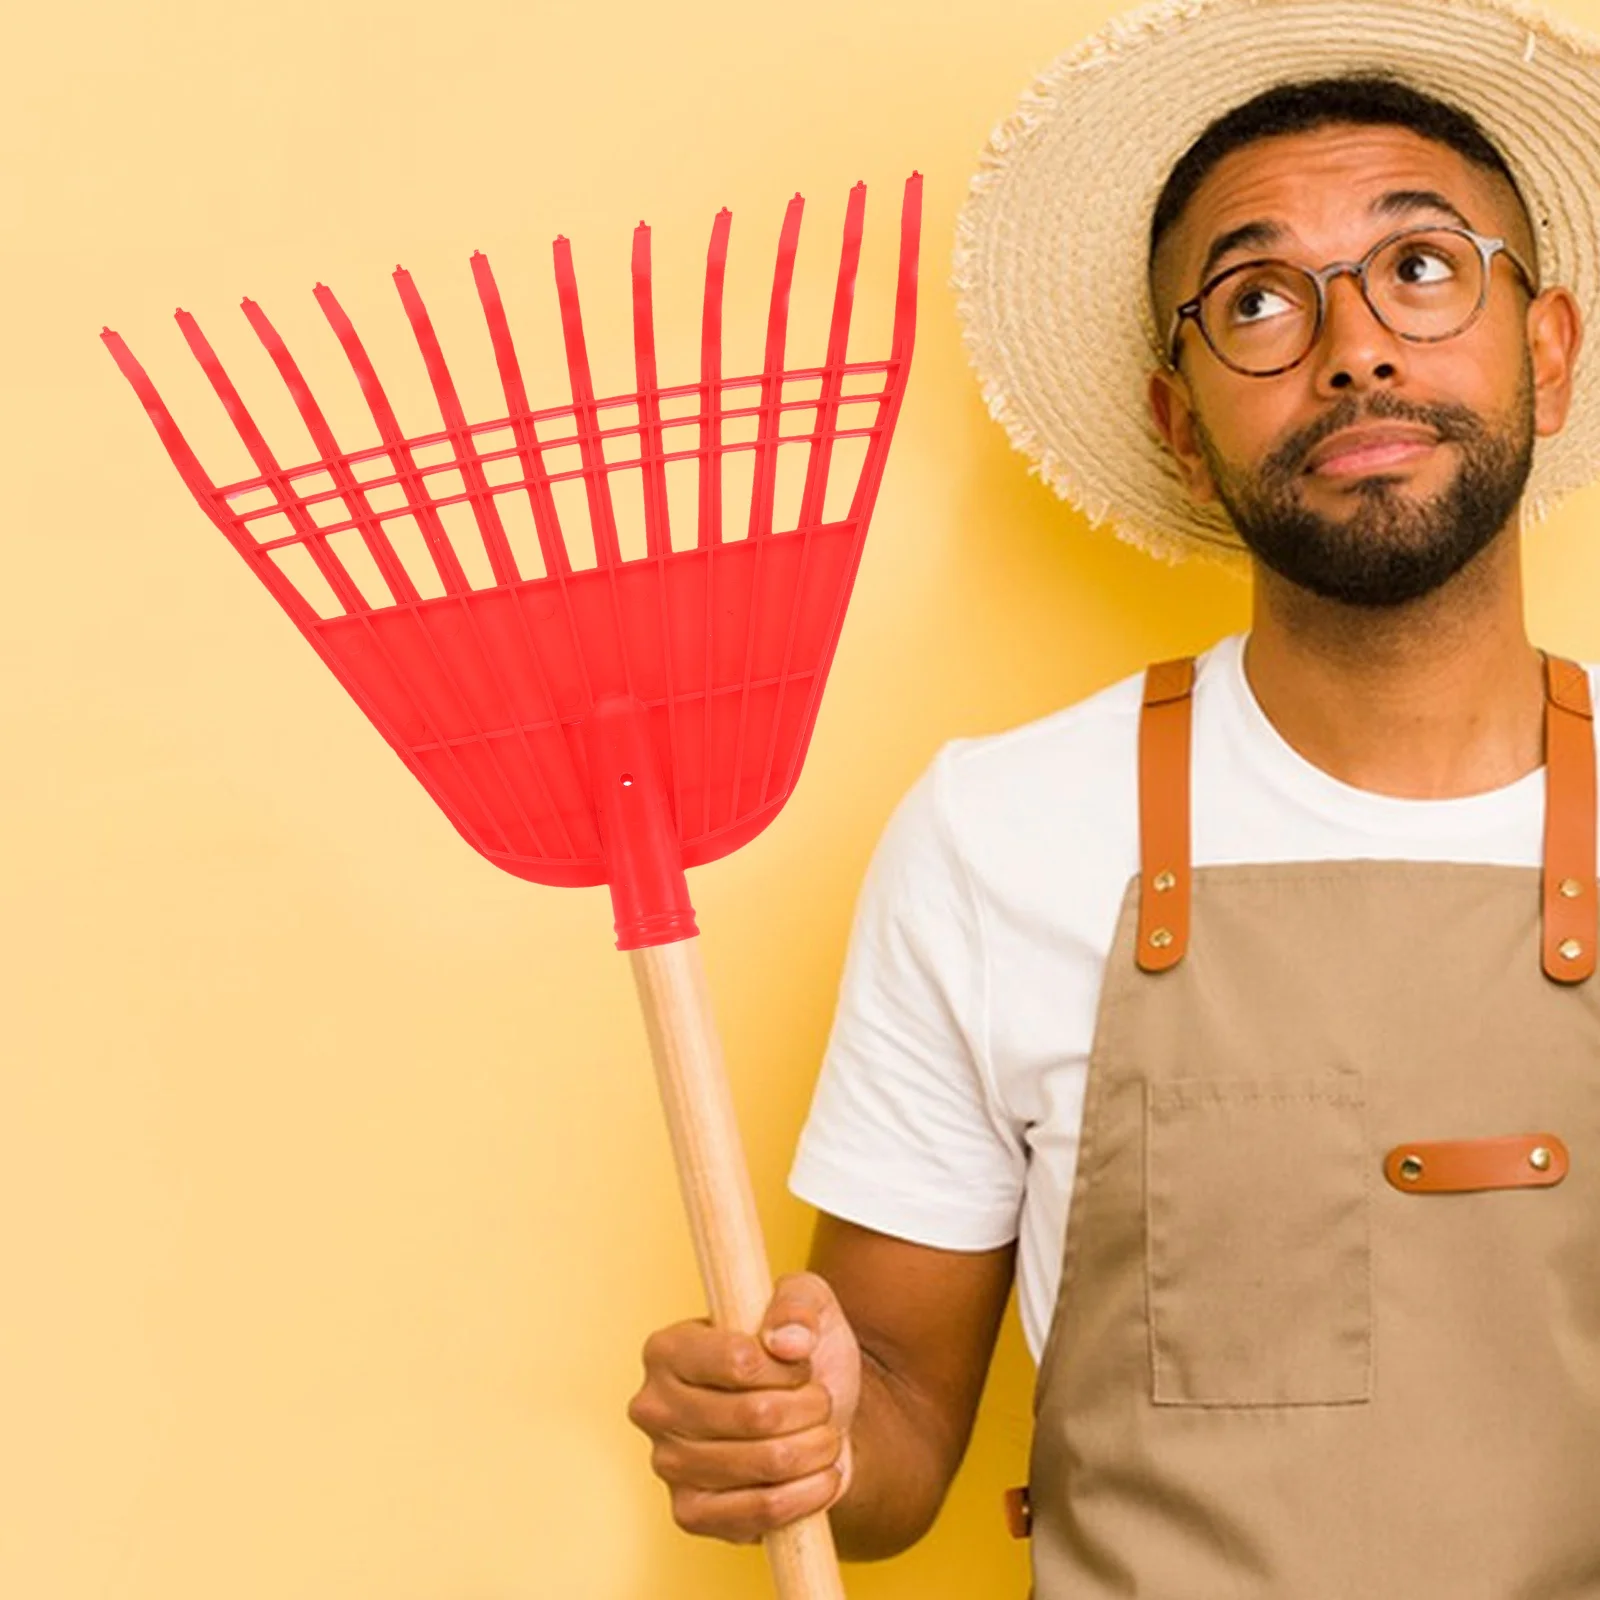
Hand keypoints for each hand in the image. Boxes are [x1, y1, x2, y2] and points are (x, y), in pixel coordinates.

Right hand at [626, 1271, 861, 1543]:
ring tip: (825, 1435)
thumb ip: (797, 1305)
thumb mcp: (807, 1304)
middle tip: (823, 1402)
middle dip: (810, 1409)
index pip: (740, 1361)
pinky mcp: (691, 1514)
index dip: (789, 1367)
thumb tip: (787, 1342)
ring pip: (766, 1462)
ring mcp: (667, 1465)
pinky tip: (821, 1476)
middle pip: (755, 1415)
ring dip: (815, 1449)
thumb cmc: (798, 1355)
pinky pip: (761, 1511)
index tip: (803, 1364)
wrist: (810, 1421)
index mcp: (667, 1349)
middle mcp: (654, 1408)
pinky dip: (807, 1494)